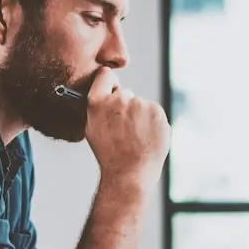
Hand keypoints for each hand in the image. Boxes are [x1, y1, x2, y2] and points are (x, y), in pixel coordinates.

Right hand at [85, 67, 170, 188]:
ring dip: (140, 116)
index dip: (109, 83)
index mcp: (98, 102)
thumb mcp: (92, 129)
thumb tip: (106, 94)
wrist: (130, 173)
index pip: (105, 75)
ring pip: (141, 105)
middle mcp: (119, 99)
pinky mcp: (157, 111)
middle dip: (126, 106)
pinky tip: (146, 138)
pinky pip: (154, 112)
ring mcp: (139, 104)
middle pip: (126, 93)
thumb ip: (98, 108)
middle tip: (125, 129)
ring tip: (136, 138)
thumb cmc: (109, 155)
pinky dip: (153, 123)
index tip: (113, 90)